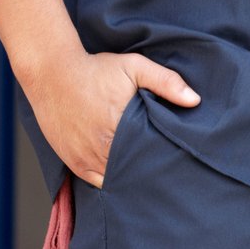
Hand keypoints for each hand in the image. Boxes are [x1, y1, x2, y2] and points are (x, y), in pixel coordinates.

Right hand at [23, 49, 199, 187]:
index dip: (163, 158)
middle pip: (133, 170)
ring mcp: (84, 158)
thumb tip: (195, 100)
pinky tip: (122, 176)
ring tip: (146, 174)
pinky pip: (94, 181)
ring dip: (129, 176)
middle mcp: (101, 148)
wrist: (53, 73)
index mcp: (120, 127)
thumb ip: (166, 82)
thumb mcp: (135, 67)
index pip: (150, 155)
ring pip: (114, 179)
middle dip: (148, 170)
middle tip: (165, 169)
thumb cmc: (96, 69)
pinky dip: (109, 180)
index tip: (175, 157)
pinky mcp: (72, 161)